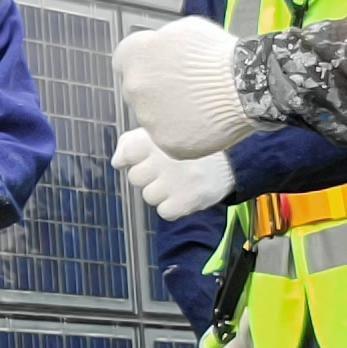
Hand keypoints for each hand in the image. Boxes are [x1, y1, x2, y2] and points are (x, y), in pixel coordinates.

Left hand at [110, 128, 234, 222]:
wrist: (229, 163)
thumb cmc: (187, 151)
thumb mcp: (161, 136)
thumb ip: (131, 143)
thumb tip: (117, 161)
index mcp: (159, 139)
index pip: (128, 152)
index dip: (132, 158)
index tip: (142, 157)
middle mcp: (166, 159)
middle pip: (135, 177)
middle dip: (147, 177)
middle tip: (166, 171)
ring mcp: (175, 181)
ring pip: (149, 196)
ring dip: (160, 193)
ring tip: (177, 182)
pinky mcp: (186, 201)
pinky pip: (164, 212)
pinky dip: (172, 207)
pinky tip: (183, 194)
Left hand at [117, 18, 257, 157]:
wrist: (246, 87)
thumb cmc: (219, 54)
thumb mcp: (184, 30)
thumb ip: (160, 41)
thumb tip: (155, 49)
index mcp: (134, 56)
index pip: (124, 62)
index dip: (144, 64)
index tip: (158, 69)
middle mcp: (134, 88)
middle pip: (138, 92)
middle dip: (156, 89)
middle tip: (185, 88)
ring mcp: (148, 119)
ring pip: (153, 117)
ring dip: (170, 112)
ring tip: (199, 105)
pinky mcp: (165, 143)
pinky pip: (170, 138)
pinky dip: (184, 133)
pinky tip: (203, 122)